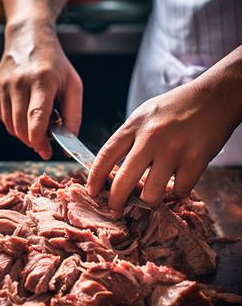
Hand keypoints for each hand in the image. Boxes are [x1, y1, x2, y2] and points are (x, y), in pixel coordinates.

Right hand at [0, 21, 82, 158]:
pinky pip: (4, 118)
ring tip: (38, 125)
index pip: (36, 118)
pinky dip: (16, 125)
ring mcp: (4, 86)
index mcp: (42, 80)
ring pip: (11, 126)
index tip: (46, 151)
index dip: (40, 140)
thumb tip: (69, 141)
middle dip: (33, 142)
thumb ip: (74, 115)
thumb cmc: (55, 63)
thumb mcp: (73, 85)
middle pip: (21, 127)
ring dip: (24, 135)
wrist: (28, 37)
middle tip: (45, 142)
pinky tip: (27, 116)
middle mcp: (19, 82)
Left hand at [87, 81, 235, 210]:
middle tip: (116, 209)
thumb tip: (114, 170)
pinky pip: (179, 191)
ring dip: (150, 201)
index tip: (92, 191)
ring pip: (151, 194)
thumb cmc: (177, 107)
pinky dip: (177, 193)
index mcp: (135, 125)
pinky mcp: (195, 160)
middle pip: (123, 181)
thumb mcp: (145, 114)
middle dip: (116, 201)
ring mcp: (174, 150)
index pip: (106, 155)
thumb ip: (130, 138)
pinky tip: (177, 183)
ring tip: (152, 195)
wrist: (214, 96)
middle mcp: (151, 137)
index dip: (95, 177)